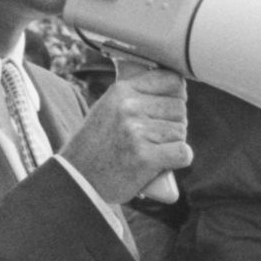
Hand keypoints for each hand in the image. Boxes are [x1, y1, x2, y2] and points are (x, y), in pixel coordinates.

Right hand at [61, 67, 190, 202]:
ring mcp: (137, 132)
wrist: (77, 180)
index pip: (172, 81)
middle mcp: (129, 107)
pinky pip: (183, 152)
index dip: (176, 96)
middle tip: (155, 137)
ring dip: (173, 143)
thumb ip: (135, 94)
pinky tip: (164, 163)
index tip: (168, 109)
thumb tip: (177, 85)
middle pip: (179, 108)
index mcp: (121, 91)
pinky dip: (179, 159)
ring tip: (152, 150)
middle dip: (174, 123)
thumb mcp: (108, 107)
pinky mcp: (145, 157)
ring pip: (181, 131)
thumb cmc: (97, 145)